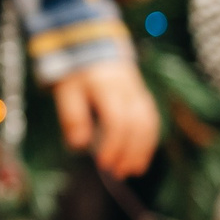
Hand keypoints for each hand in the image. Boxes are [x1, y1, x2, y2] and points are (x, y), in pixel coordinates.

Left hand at [53, 56, 159, 176]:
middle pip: (136, 125)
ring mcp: (139, 93)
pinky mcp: (143, 98)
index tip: (103, 163)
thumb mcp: (67, 91)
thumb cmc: (78, 73)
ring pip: (149, 124)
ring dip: (142, 150)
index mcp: (106, 87)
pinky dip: (149, 142)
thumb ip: (72, 117)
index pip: (117, 120)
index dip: (113, 144)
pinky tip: (141, 159)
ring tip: (131, 171)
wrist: (94, 47)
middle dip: (129, 152)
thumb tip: (79, 146)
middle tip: (117, 173)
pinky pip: (152, 121)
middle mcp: (127, 90)